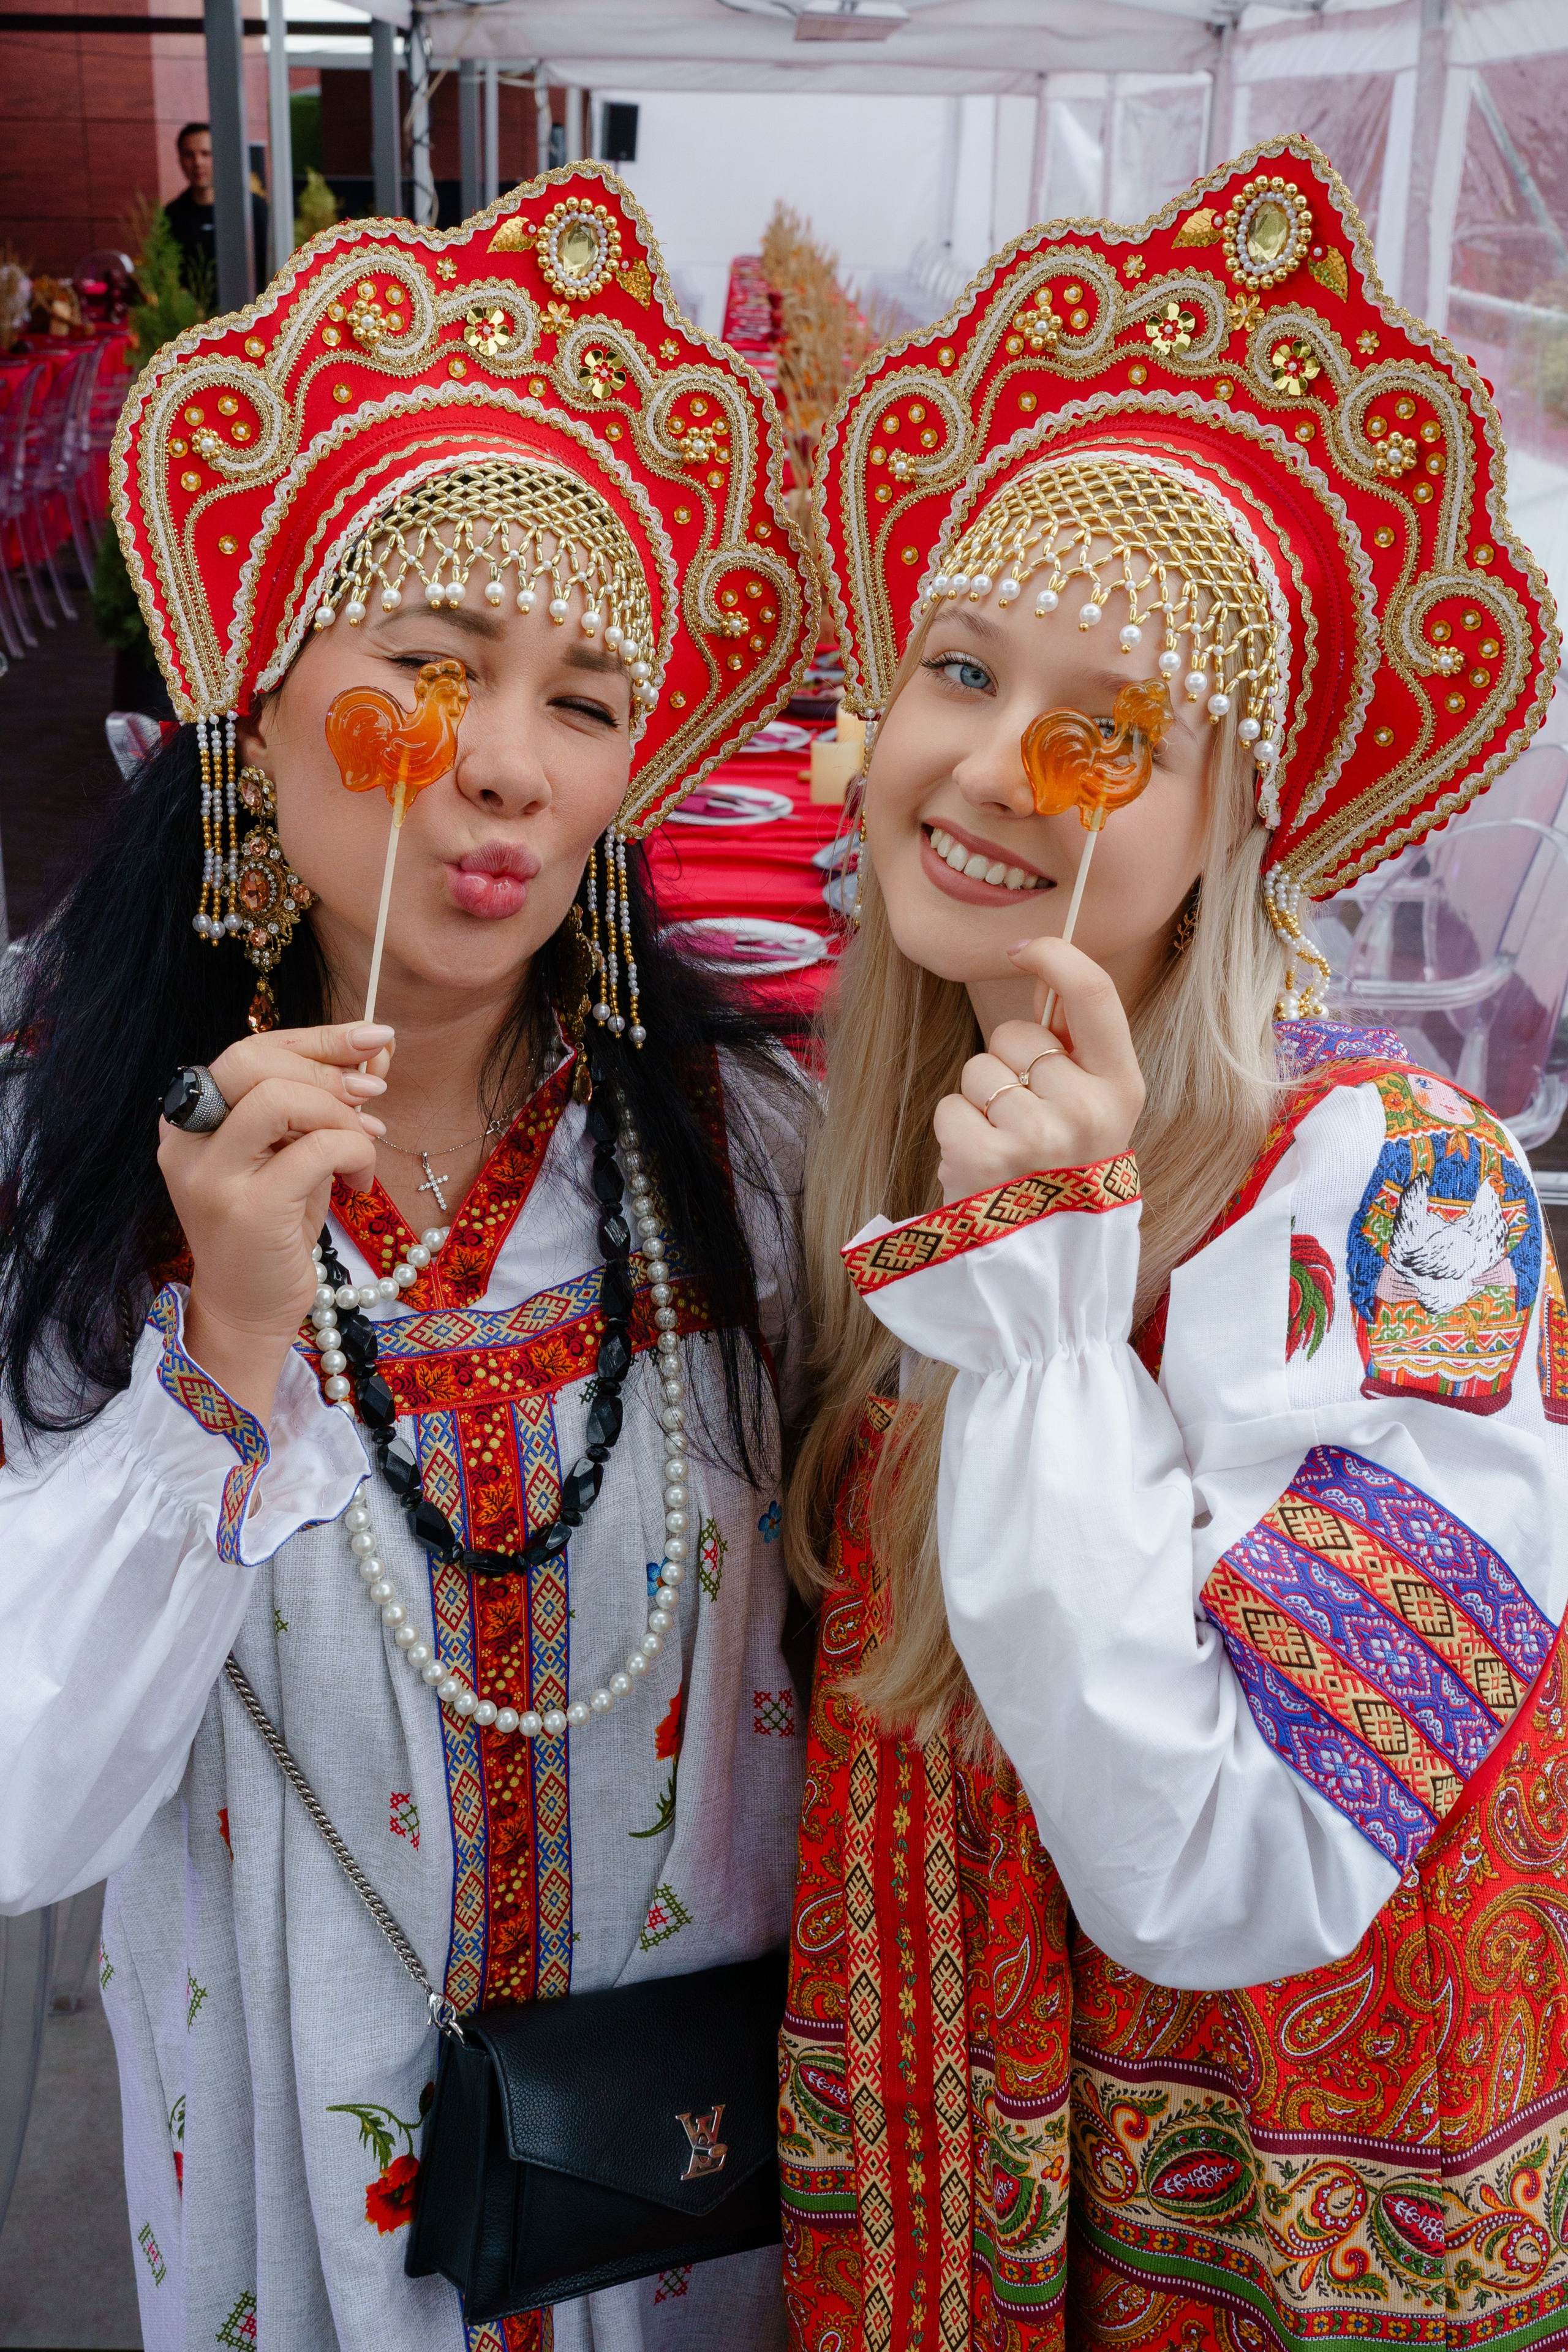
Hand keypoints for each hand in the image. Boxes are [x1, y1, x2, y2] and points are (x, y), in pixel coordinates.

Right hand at [158, 1022, 393, 1424]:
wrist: (249, 1310)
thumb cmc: (275, 1228)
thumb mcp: (298, 1152)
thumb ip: (325, 1100)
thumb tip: (377, 1047)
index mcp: (191, 1119)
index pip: (249, 1051)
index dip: (316, 1037)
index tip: (373, 1037)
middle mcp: (187, 1142)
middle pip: (253, 1061)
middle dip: (325, 1065)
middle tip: (374, 1091)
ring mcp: (210, 1176)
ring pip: (279, 1098)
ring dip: (340, 1113)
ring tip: (366, 1144)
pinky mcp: (246, 1210)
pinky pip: (314, 1150)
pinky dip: (353, 1153)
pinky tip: (360, 1184)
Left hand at [934, 939, 1144, 1203]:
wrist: (1044, 1264)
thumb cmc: (1063, 1174)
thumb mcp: (1094, 1113)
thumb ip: (1077, 1051)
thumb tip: (1042, 978)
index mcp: (1123, 1090)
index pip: (1095, 995)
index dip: (1055, 957)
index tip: (1022, 950)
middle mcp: (1087, 1110)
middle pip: (1018, 1035)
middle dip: (1008, 1065)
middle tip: (1024, 1119)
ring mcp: (1037, 1136)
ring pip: (980, 1070)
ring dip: (979, 1103)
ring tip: (1004, 1147)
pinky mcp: (986, 1159)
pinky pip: (951, 1106)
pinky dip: (955, 1131)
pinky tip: (980, 1164)